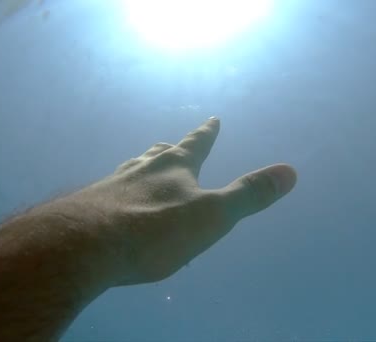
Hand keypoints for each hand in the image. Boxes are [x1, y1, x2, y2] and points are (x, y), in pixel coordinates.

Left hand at [45, 117, 296, 285]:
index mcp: (173, 167)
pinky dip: (121, 193)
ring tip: (144, 169)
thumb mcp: (212, 215)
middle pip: (159, 153)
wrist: (85, 245)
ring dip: (143, 168)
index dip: (207, 132)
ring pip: (132, 169)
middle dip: (171, 149)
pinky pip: (111, 193)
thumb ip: (249, 194)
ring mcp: (112, 186)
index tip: (213, 118)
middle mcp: (141, 169)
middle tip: (173, 145)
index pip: (196, 143)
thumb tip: (290, 171)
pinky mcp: (89, 206)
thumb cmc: (155, 230)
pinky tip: (116, 204)